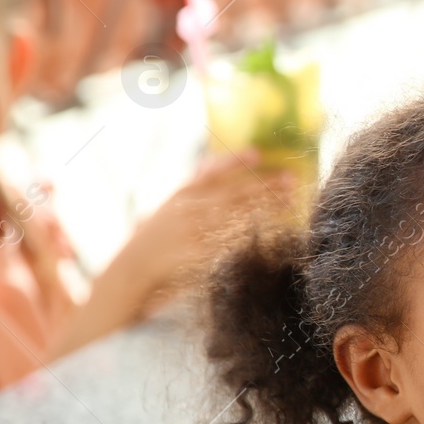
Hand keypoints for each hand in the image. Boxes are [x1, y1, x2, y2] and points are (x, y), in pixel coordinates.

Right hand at [118, 151, 296, 306]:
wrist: (131, 271)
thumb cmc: (154, 237)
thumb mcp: (168, 205)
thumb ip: (193, 187)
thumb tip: (216, 162)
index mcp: (180, 194)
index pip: (210, 172)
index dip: (234, 162)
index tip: (257, 153)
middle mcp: (187, 210)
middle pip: (233, 194)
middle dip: (264, 186)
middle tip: (291, 180)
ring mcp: (195, 233)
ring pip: (238, 216)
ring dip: (266, 208)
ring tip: (289, 201)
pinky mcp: (201, 255)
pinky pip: (233, 242)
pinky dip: (254, 234)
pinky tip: (274, 228)